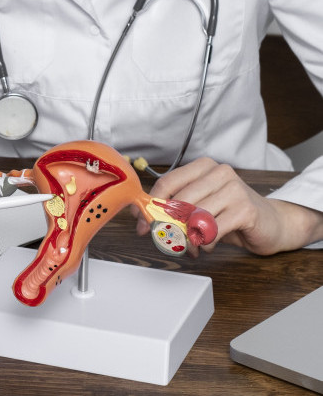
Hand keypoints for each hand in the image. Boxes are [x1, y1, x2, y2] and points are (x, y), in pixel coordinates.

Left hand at [135, 157, 322, 255]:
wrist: (273, 223)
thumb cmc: (231, 214)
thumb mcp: (199, 206)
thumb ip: (173, 207)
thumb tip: (140, 215)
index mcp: (204, 167)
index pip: (167, 183)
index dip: (151, 206)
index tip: (142, 225)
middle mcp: (219, 173)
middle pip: (178, 202)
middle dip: (166, 227)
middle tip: (167, 241)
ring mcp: (234, 189)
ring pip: (193, 218)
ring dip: (187, 239)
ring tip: (191, 246)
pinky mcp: (245, 209)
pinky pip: (211, 231)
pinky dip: (204, 244)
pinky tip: (207, 246)